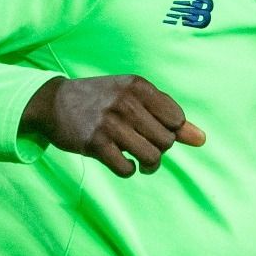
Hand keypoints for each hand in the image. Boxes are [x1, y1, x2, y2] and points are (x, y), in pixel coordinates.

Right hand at [20, 75, 205, 177]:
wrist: (54, 102)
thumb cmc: (102, 99)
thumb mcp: (134, 97)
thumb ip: (168, 115)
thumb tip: (202, 139)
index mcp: (139, 86)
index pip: (176, 119)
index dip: (171, 131)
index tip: (156, 130)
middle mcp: (126, 101)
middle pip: (166, 140)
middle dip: (161, 149)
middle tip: (146, 146)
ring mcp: (110, 122)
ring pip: (151, 156)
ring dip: (149, 165)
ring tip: (140, 161)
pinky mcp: (94, 143)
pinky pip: (126, 169)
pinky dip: (128, 170)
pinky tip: (121, 161)